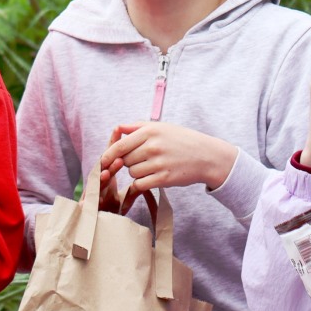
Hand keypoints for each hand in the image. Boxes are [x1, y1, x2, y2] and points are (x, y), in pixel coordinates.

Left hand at [98, 122, 236, 191]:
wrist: (206, 156)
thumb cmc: (182, 140)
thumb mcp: (162, 127)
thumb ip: (138, 126)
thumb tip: (117, 128)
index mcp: (150, 131)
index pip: (120, 145)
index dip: (109, 155)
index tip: (104, 162)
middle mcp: (153, 146)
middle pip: (125, 160)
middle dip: (129, 162)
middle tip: (143, 160)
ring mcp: (158, 163)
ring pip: (132, 172)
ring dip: (137, 172)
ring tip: (152, 167)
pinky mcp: (164, 178)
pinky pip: (140, 184)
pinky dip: (142, 183)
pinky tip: (151, 178)